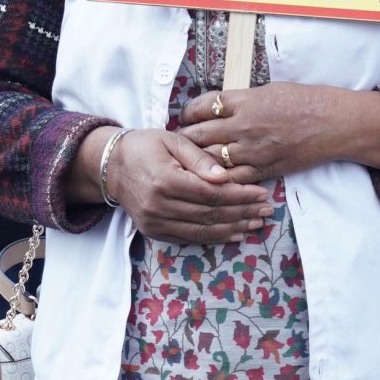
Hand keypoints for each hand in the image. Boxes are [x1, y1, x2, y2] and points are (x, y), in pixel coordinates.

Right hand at [87, 127, 269, 245]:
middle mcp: (158, 206)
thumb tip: (224, 177)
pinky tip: (234, 234)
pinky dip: (214, 237)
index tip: (261, 193)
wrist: (112, 166)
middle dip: (243, 212)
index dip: (240, 195)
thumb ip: (199, 159)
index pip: (211, 193)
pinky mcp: (154, 232)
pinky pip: (190, 238)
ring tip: (256, 223)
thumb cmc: (146, 146)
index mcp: (165, 180)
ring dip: (233, 228)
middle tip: (266, 210)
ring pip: (203, 230)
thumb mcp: (173, 141)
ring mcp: (155, 223)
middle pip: (210, 214)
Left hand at [176, 83, 379, 182]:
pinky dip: (217, 178)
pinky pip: (231, 178)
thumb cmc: (304, 102)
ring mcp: (252, 151)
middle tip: (178, 141)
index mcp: (244, 101)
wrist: (332, 123)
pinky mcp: (262, 169)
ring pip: (210, 159)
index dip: (188, 112)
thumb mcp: (268, 91)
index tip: (186, 116)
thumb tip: (218, 107)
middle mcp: (243, 126)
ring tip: (188, 161)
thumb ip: (242, 101)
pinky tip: (209, 178)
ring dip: (196, 160)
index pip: (202, 106)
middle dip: (185, 138)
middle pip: (199, 134)